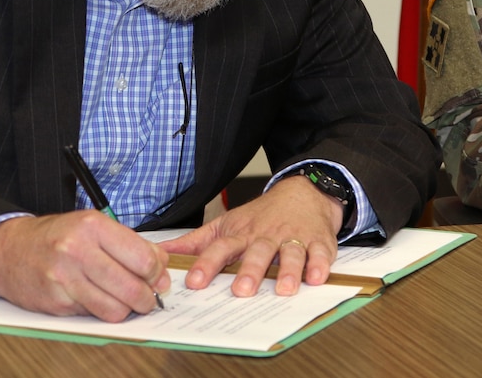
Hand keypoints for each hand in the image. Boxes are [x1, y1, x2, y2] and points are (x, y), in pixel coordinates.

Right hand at [0, 211, 169, 321]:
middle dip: (148, 298)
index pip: (142, 257)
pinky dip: (103, 312)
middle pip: (131, 286)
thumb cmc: (56, 236)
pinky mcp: (56, 302)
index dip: (157, 273)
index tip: (159, 278)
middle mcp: (78, 251)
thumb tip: (162, 266)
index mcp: (93, 226)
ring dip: (128, 310)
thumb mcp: (94, 226)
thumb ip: (129, 243)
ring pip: (114, 308)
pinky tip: (102, 301)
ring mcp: (64, 279)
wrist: (9, 250)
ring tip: (130, 303)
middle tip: (150, 298)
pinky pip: (93, 314)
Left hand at [158, 175, 343, 296]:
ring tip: (284, 288)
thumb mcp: (226, 224)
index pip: (221, 248)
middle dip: (250, 270)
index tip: (194, 281)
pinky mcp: (318, 241)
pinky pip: (321, 253)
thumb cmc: (261, 215)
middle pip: (258, 252)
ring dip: (288, 270)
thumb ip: (195, 243)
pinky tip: (318, 277)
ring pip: (290, 253)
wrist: (303, 191)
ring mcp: (293, 237)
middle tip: (242, 290)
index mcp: (241, 234)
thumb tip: (160, 253)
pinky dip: (320, 264)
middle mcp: (266, 236)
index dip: (207, 264)